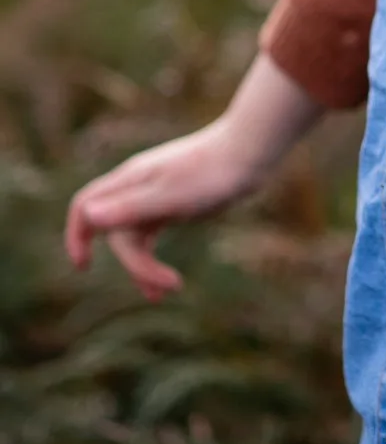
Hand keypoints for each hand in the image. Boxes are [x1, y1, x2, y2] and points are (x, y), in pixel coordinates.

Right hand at [64, 52, 324, 300]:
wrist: (252, 150)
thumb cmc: (212, 173)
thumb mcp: (170, 196)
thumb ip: (130, 207)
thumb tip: (88, 216)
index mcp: (130, 180)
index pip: (84, 206)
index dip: (76, 235)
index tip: (83, 267)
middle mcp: (137, 186)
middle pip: (115, 232)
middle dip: (133, 264)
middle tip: (164, 288)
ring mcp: (156, 194)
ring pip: (134, 237)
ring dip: (144, 267)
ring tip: (166, 293)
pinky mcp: (175, 202)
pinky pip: (153, 234)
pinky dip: (155, 258)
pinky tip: (170, 280)